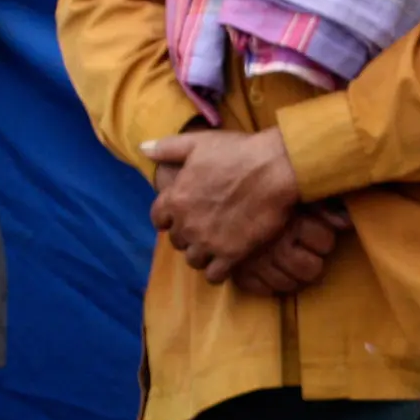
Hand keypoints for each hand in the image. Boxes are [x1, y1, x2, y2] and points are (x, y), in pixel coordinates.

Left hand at [141, 129, 304, 283]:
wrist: (276, 168)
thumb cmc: (239, 153)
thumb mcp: (199, 143)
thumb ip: (167, 148)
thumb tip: (143, 149)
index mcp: (175, 198)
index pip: (159, 219)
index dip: (169, 219)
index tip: (181, 217)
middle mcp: (187, 224)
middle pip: (178, 241)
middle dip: (188, 236)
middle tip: (206, 229)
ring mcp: (208, 241)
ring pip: (194, 260)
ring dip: (202, 255)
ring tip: (217, 247)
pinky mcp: (231, 253)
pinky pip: (214, 275)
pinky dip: (218, 272)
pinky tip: (228, 262)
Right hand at [230, 203, 347, 295]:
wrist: (209, 194)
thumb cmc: (258, 192)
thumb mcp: (292, 194)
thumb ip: (323, 207)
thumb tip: (348, 223)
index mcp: (291, 222)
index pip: (326, 242)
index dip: (325, 241)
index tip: (318, 238)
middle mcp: (275, 245)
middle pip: (311, 270)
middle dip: (314, 266)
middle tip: (309, 258)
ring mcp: (255, 262)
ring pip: (288, 285)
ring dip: (294, 279)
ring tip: (290, 266)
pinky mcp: (236, 273)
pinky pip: (262, 290)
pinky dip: (269, 286)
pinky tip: (270, 272)